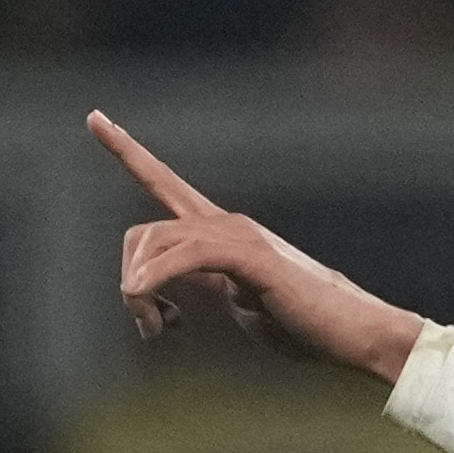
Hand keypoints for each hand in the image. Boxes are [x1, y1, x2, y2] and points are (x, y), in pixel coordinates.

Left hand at [92, 112, 427, 384]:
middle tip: (154, 330)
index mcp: (223, 234)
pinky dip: (155, 278)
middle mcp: (226, 223)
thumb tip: (180, 284)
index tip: (96, 118)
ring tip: (159, 331)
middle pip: (142, 233)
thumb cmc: (310, 327)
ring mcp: (238, 235)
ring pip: (156, 244)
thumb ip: (210, 285)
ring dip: (140, 294)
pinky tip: (147, 298)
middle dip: (131, 284)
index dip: (128, 152)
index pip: (164, 182)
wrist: (358, 333)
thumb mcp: (244, 303)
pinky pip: (183, 256)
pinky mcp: (249, 256)